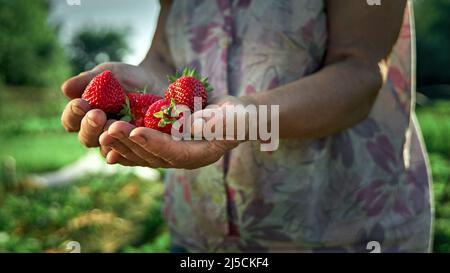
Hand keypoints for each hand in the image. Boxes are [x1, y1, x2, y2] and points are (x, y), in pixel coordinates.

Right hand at [60, 62, 158, 149]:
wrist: (156, 82)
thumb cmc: (126, 79)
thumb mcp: (108, 74)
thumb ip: (89, 80)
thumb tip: (65, 89)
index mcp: (84, 117)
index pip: (71, 121)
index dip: (73, 114)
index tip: (80, 103)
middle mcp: (98, 134)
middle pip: (87, 138)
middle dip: (90, 126)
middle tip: (97, 115)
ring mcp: (118, 144)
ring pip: (107, 149)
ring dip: (108, 138)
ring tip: (113, 125)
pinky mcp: (138, 148)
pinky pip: (131, 155)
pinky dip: (128, 152)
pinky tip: (128, 144)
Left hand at [99, 95, 251, 168]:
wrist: (235, 117)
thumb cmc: (239, 116)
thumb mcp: (234, 117)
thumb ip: (218, 123)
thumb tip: (192, 125)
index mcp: (200, 155)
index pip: (175, 152)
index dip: (155, 142)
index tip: (136, 130)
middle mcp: (183, 159)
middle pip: (153, 155)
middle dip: (131, 143)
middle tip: (110, 129)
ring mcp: (172, 154)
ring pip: (143, 154)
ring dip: (122, 144)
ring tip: (102, 132)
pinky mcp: (165, 146)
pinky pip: (141, 150)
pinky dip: (124, 145)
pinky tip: (105, 141)